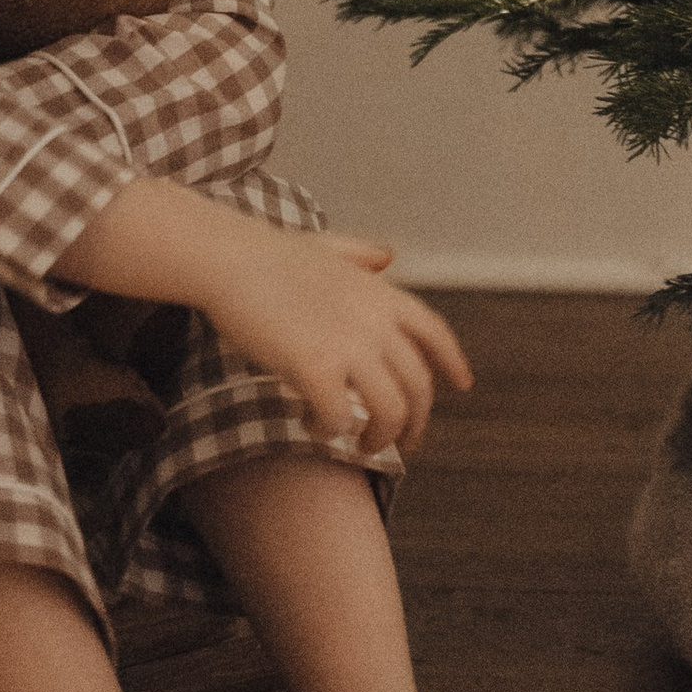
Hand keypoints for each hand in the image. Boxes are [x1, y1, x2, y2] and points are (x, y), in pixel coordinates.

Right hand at [200, 226, 473, 459]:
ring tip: (356, 445)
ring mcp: (348, 345)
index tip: (463, 385)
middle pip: (418, 386)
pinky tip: (309, 425)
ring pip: (390, 412)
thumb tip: (389, 255)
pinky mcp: (316, 368)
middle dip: (415, 423)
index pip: (434, 332)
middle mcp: (375, 321)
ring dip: (377, 438)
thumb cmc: (267, 254)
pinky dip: (328, 432)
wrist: (229, 259)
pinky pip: (338, 419)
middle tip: (398, 444)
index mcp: (381, 293)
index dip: (452, 361)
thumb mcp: (325, 247)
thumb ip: (359, 254)